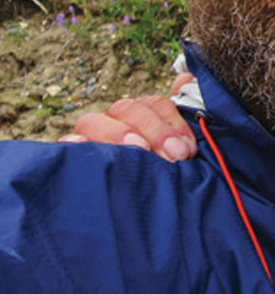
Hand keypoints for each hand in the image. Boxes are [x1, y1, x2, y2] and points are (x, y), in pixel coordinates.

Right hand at [59, 73, 197, 161]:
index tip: (188, 149)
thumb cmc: (168, 173)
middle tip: (174, 155)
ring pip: (94, 121)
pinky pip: (67, 144)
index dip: (173, 122)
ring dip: (118, 133)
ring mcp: (92, 137)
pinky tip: (84, 148)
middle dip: (154, 130)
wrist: (142, 213)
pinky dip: (75, 144)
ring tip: (138, 148)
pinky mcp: (75, 157)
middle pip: (127, 109)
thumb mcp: (183, 151)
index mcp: (144, 116)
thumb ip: (185, 122)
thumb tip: (184, 80)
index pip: (156, 104)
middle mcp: (116, 122)